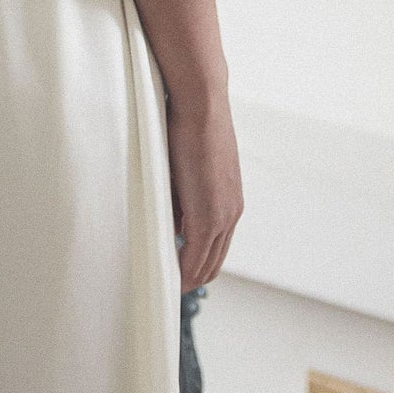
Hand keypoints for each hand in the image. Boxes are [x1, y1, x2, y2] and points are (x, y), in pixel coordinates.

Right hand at [165, 87, 242, 291]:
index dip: (194, 266)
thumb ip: (183, 199)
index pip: (214, 250)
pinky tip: (165, 275)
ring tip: (162, 285)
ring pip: (204, 264)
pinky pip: (193, 255)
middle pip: (211, 264)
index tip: (174, 274)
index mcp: (229, 203)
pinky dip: (180, 269)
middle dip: (189, 278)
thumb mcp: (188, 170)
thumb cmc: (189, 127)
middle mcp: (231, 214)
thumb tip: (172, 223)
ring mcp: (222, 215)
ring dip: (184, 276)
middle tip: (165, 288)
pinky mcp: (208, 214)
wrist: (202, 104)